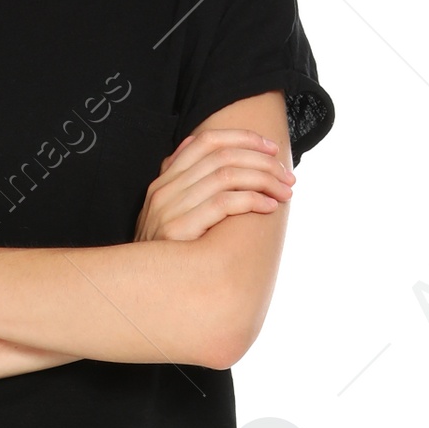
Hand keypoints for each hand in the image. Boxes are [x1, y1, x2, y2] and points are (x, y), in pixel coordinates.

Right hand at [134, 127, 293, 243]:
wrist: (140, 288)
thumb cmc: (165, 251)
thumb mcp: (167, 211)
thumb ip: (181, 181)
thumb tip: (193, 144)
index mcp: (165, 179)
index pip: (207, 141)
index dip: (243, 139)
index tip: (271, 148)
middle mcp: (165, 189)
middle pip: (223, 157)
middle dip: (262, 162)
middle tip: (288, 176)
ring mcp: (170, 208)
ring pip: (227, 176)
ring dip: (263, 180)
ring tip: (285, 191)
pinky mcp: (179, 229)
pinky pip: (223, 203)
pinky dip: (252, 200)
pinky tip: (269, 206)